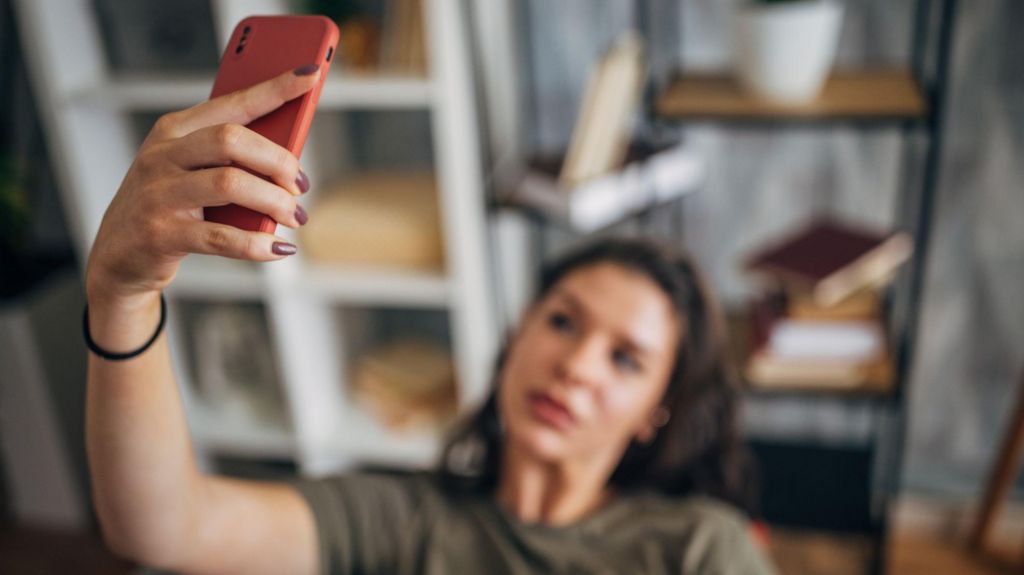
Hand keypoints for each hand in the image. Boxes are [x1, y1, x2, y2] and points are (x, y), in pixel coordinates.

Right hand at [86, 66, 321, 306]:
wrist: (119, 254)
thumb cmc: (168, 205)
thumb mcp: (189, 170)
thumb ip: (228, 157)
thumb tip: (289, 157)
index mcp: (174, 130)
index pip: (232, 102)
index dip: (274, 89)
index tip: (310, 75)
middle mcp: (163, 156)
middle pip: (232, 140)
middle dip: (278, 160)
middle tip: (300, 184)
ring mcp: (159, 194)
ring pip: (231, 184)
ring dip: (275, 201)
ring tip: (294, 216)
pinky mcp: (162, 234)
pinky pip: (223, 238)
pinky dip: (259, 245)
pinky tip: (279, 248)